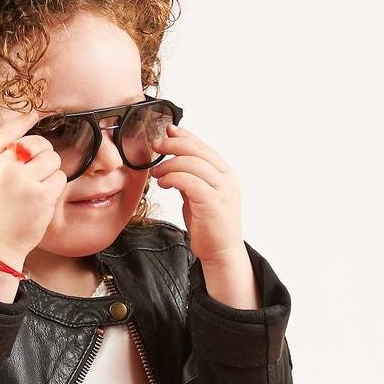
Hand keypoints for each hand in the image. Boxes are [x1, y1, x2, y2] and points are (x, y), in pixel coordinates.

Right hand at [0, 108, 67, 266]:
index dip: (24, 122)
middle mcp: (4, 169)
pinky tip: (42, 197)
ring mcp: (24, 182)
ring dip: (50, 171)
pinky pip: (59, 178)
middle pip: (38, 144)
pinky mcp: (41, 196)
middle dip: (42, 154)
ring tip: (36, 187)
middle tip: (34, 172)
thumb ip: (2, 150)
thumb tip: (31, 118)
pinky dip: (55, 186)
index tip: (36, 116)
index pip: (9, 132)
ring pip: (52, 159)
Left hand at [149, 124, 244, 265]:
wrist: (222, 252)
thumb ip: (190, 178)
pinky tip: (164, 183)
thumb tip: (172, 162)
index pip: (204, 147)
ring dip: (169, 164)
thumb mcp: (198, 196)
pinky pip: (189, 181)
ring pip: (193, 163)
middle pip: (198, 150)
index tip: (167, 131)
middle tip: (156, 146)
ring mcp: (222, 190)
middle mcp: (227, 178)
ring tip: (156, 173)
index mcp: (225, 173)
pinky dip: (173, 178)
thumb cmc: (209, 226)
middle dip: (174, 145)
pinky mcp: (213, 203)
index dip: (185, 136)